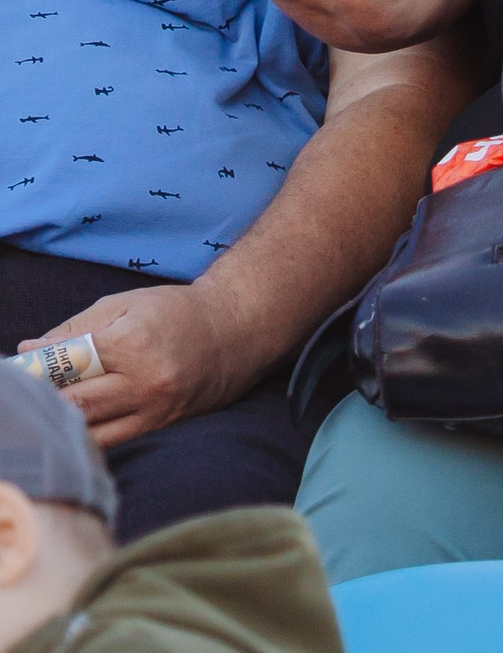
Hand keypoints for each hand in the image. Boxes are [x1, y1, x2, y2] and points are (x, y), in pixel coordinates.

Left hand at [19, 285, 259, 448]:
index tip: (18, 366)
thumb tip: (27, 350)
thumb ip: (75, 328)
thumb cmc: (177, 311)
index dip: (35, 367)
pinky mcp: (161, 424)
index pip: (67, 362)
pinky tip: (73, 423)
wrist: (237, 329)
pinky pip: (111, 441)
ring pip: (89, 428)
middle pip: (73, 401)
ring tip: (48, 407)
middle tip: (26, 392)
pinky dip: (85, 435)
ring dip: (61, 420)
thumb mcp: (126, 304)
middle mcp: (144, 379)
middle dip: (43, 397)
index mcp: (133, 341)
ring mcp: (155, 407)